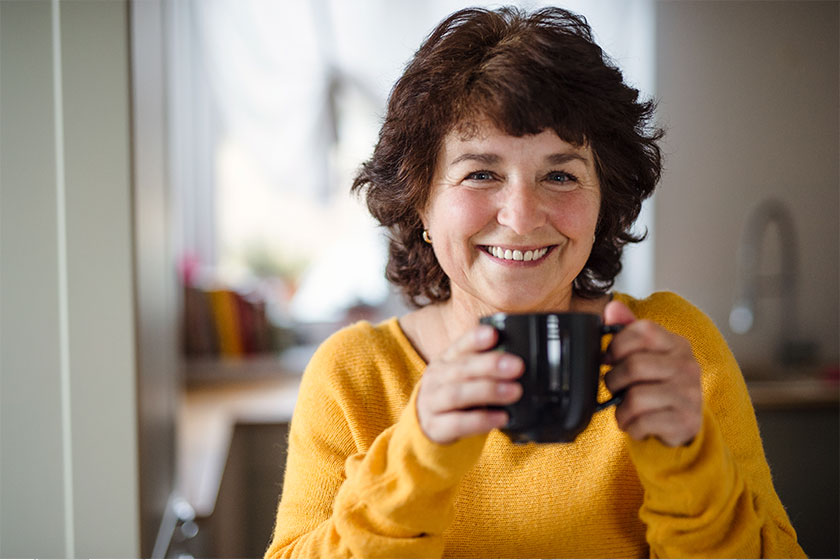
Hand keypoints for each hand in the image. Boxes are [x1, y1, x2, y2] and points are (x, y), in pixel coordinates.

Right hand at [416, 325, 523, 443]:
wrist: (427, 422)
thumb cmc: (455, 394)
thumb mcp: (464, 375)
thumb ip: (484, 365)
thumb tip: (516, 359)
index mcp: (445, 360)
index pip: (459, 345)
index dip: (475, 339)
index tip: (493, 334)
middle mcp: (436, 378)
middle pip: (461, 369)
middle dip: (490, 366)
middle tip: (517, 366)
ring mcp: (432, 402)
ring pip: (457, 394)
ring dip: (488, 391)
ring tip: (514, 391)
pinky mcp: (434, 427)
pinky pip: (457, 423)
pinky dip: (482, 420)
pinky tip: (502, 417)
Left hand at [603, 301, 702, 446]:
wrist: (682, 424)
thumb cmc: (657, 386)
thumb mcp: (646, 355)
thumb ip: (628, 330)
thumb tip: (611, 308)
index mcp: (676, 344)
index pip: (642, 331)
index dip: (617, 345)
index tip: (611, 358)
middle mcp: (688, 366)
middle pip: (633, 366)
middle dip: (613, 381)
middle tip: (615, 388)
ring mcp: (690, 394)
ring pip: (635, 397)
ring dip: (621, 409)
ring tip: (626, 409)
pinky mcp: (687, 421)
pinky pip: (643, 422)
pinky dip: (631, 426)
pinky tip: (637, 424)